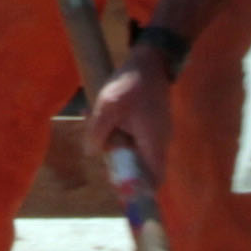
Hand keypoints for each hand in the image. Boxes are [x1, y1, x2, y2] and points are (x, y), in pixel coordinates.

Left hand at [89, 55, 172, 198]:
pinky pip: (134, 138)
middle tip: (100, 148)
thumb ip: (97, 133)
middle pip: (141, 169)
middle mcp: (159, 143)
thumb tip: (91, 153)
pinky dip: (119, 133)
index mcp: (153, 143)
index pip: (154, 180)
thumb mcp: (108, 106)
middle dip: (118, 163)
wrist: (150, 60)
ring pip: (134, 152)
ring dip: (115, 144)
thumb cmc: (131, 83)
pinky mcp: (151, 125)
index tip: (120, 188)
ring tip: (97, 123)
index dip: (138, 190)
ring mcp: (157, 134)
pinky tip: (104, 115)